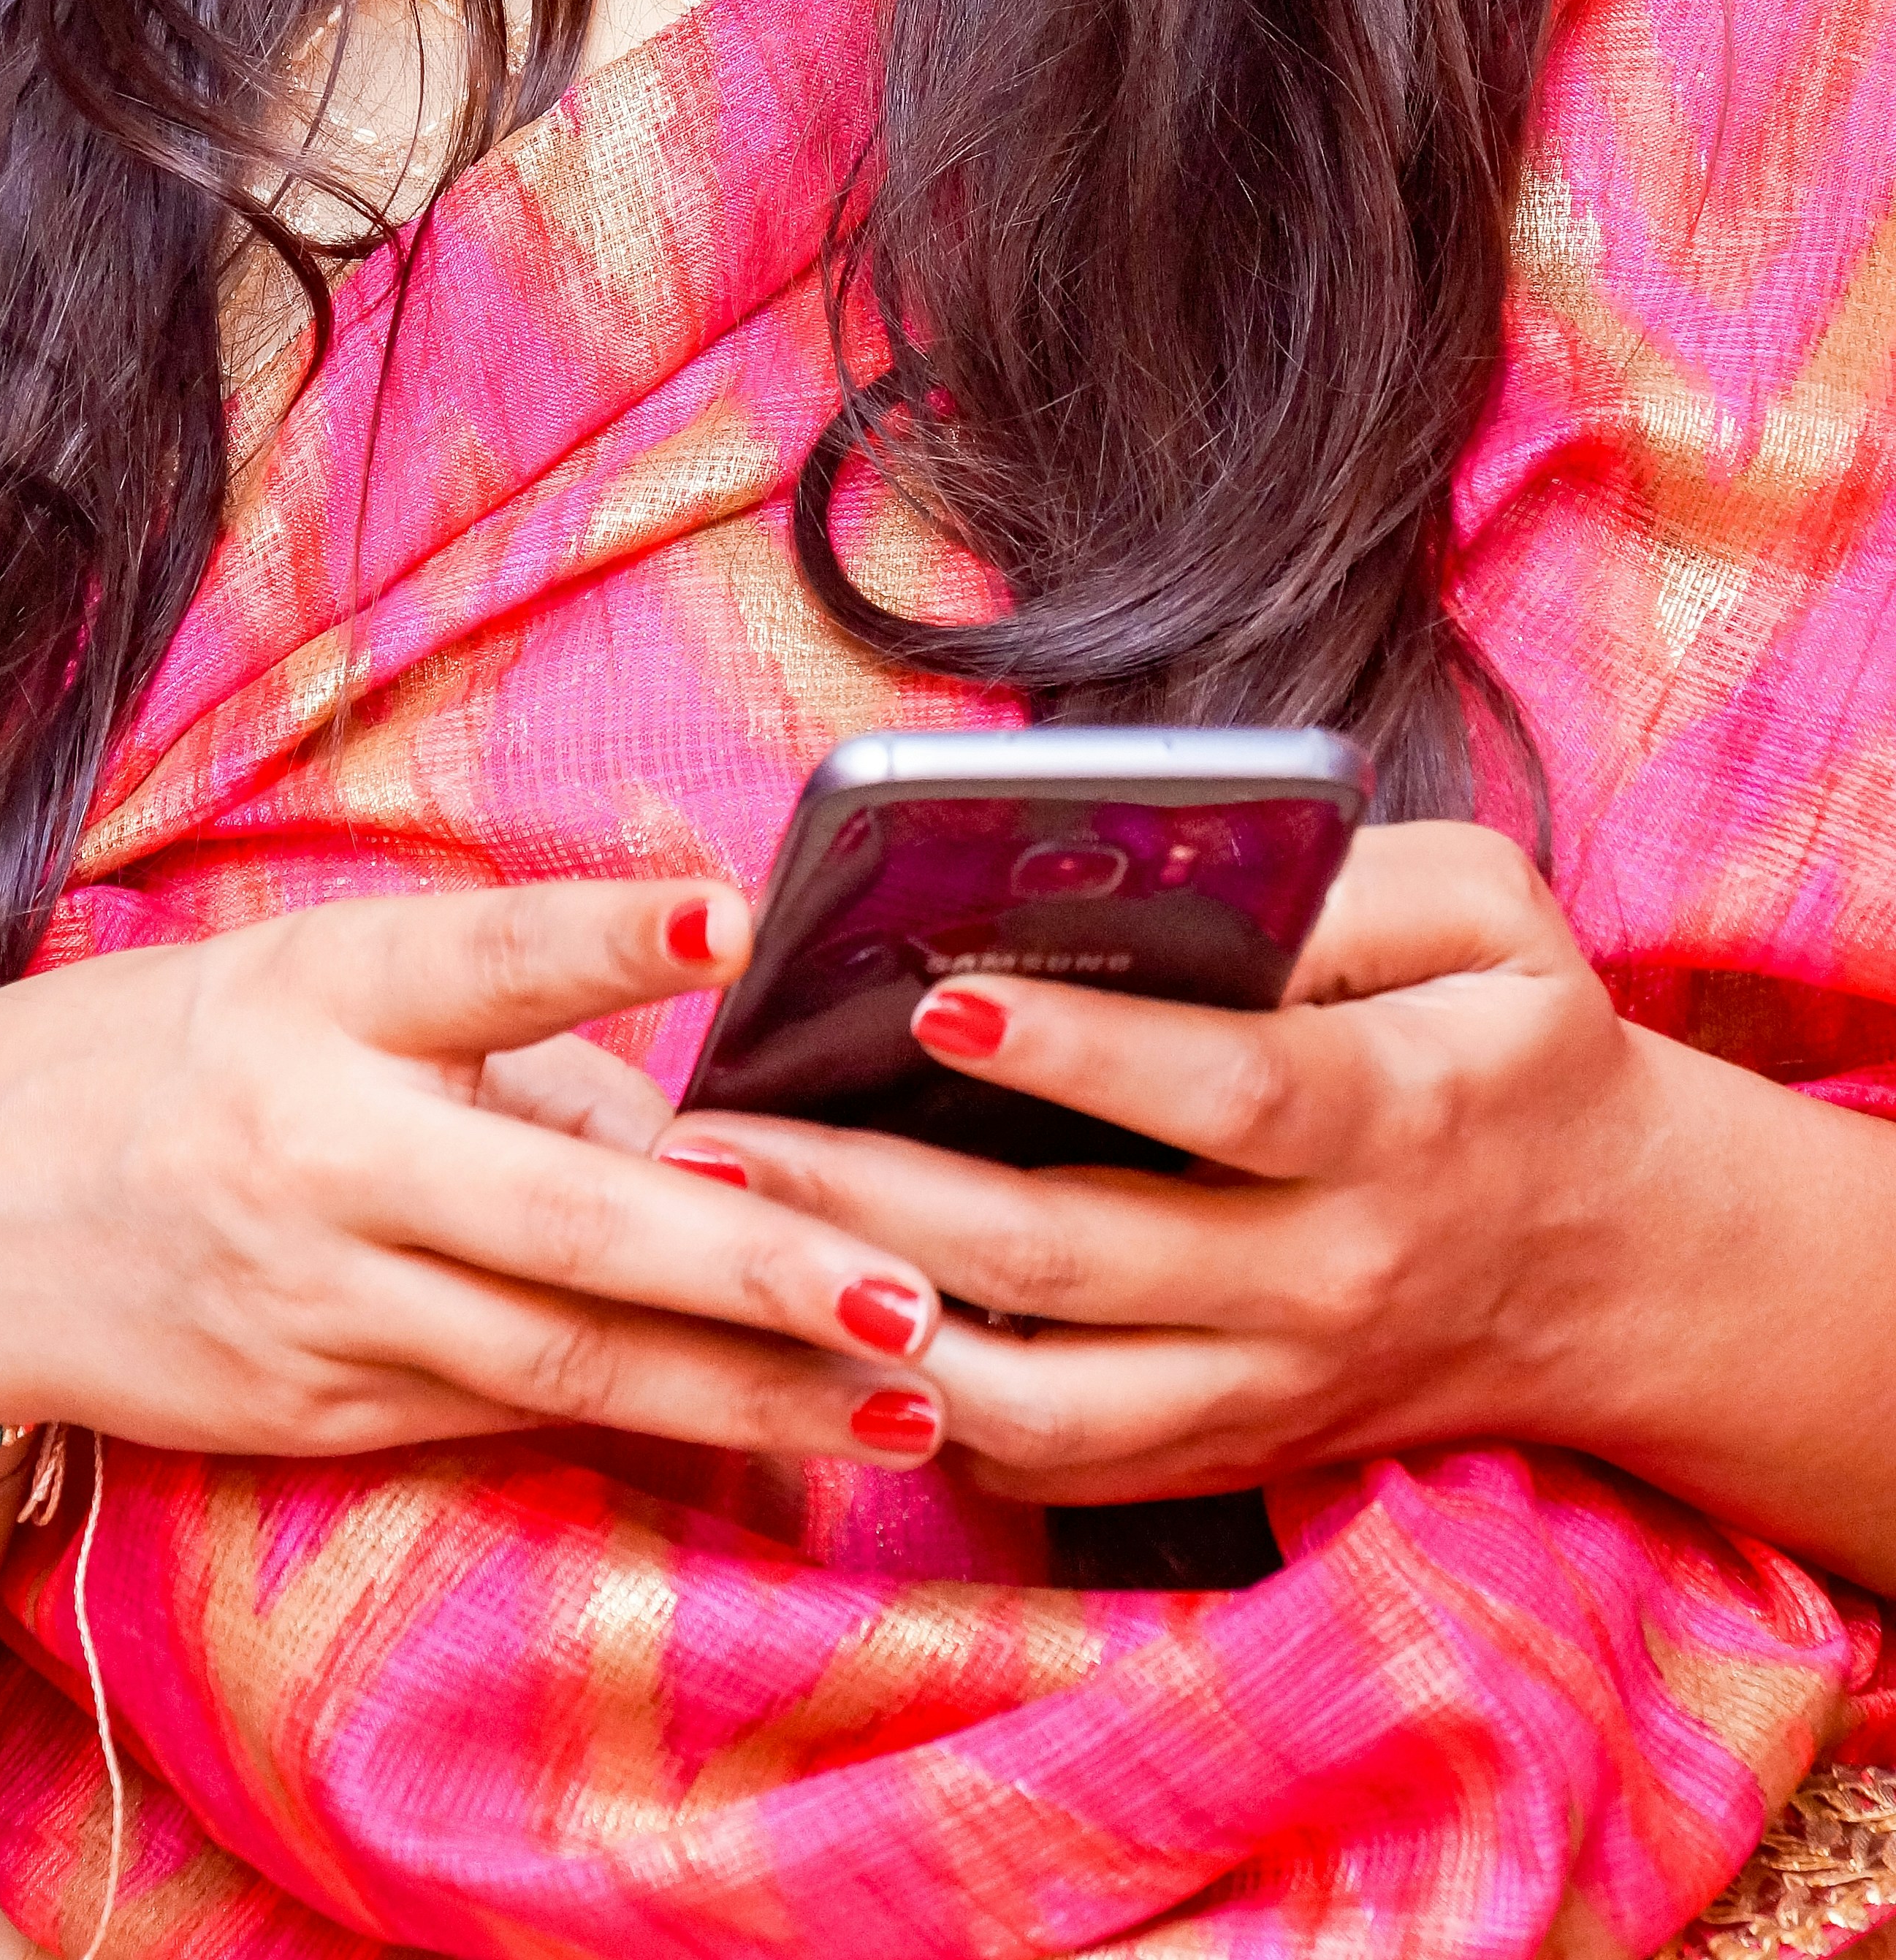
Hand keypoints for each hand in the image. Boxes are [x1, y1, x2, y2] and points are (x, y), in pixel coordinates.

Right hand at [0, 880, 953, 1487]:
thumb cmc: (140, 1066)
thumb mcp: (296, 989)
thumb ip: (491, 1051)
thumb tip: (691, 1132)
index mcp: (308, 995)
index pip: (477, 955)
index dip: (601, 934)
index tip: (724, 910)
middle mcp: (318, 1150)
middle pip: (560, 1212)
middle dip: (749, 1259)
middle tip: (907, 1279)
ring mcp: (317, 1298)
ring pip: (563, 1351)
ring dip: (744, 1378)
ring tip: (903, 1378)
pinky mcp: (311, 1408)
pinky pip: (504, 1406)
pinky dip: (641, 1415)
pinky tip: (768, 1424)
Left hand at [665, 823, 1745, 1508]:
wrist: (1612, 1261)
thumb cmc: (1516, 1044)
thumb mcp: (1484, 913)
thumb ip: (1344, 879)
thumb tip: (1174, 862)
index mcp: (1394, 1118)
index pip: (1222, 1091)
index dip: (1078, 1049)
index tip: (935, 993)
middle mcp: (1322, 1275)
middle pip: (1072, 1253)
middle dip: (874, 1189)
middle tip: (717, 1129)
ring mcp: (1265, 1388)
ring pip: (1038, 1404)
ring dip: (863, 1327)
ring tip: (725, 1237)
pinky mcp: (1221, 1452)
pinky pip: (1050, 1467)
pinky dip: (920, 1414)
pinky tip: (805, 1330)